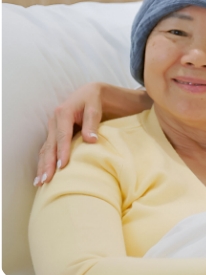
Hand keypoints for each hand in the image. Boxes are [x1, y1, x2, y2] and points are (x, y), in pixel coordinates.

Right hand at [34, 83, 151, 186]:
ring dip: (43, 165)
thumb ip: (92, 122)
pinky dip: (44, 161)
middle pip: (50, 145)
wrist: (91, 92)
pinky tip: (41, 173)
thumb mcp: (95, 105)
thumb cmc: (95, 98)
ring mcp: (53, 127)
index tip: (62, 166)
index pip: (62, 135)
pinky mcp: (55, 133)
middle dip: (47, 163)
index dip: (62, 151)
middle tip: (47, 180)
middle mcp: (55, 120)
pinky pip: (48, 148)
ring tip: (40, 182)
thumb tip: (91, 140)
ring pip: (46, 148)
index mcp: (63, 112)